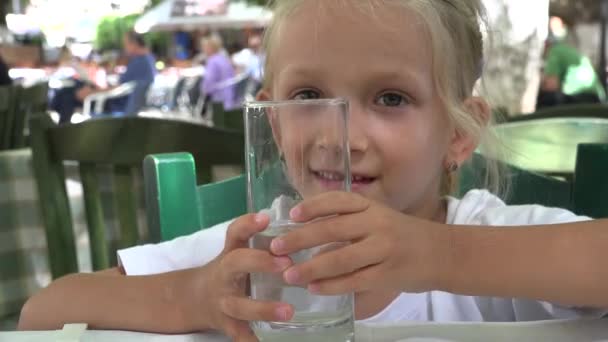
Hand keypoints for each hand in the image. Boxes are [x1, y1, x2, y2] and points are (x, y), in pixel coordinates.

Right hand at [200, 214, 293, 340]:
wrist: (195, 299)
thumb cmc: (232, 270)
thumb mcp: (241, 253)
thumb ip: (267, 244)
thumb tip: (309, 230)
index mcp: (231, 253)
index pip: (235, 233)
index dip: (248, 224)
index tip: (266, 217)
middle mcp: (225, 275)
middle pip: (235, 264)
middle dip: (259, 262)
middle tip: (286, 263)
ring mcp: (224, 302)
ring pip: (239, 305)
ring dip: (263, 308)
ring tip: (288, 311)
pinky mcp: (228, 325)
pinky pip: (241, 335)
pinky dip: (253, 341)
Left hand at [269, 192, 450, 295]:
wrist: (443, 253)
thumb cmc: (404, 235)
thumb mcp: (380, 217)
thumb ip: (351, 221)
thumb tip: (309, 232)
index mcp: (373, 207)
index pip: (338, 200)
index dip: (312, 206)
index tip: (291, 215)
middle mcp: (377, 224)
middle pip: (332, 229)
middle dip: (300, 238)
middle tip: (276, 248)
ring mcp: (383, 250)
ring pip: (341, 259)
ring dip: (311, 267)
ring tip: (289, 275)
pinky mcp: (388, 274)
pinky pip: (354, 281)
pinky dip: (332, 286)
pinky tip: (314, 288)